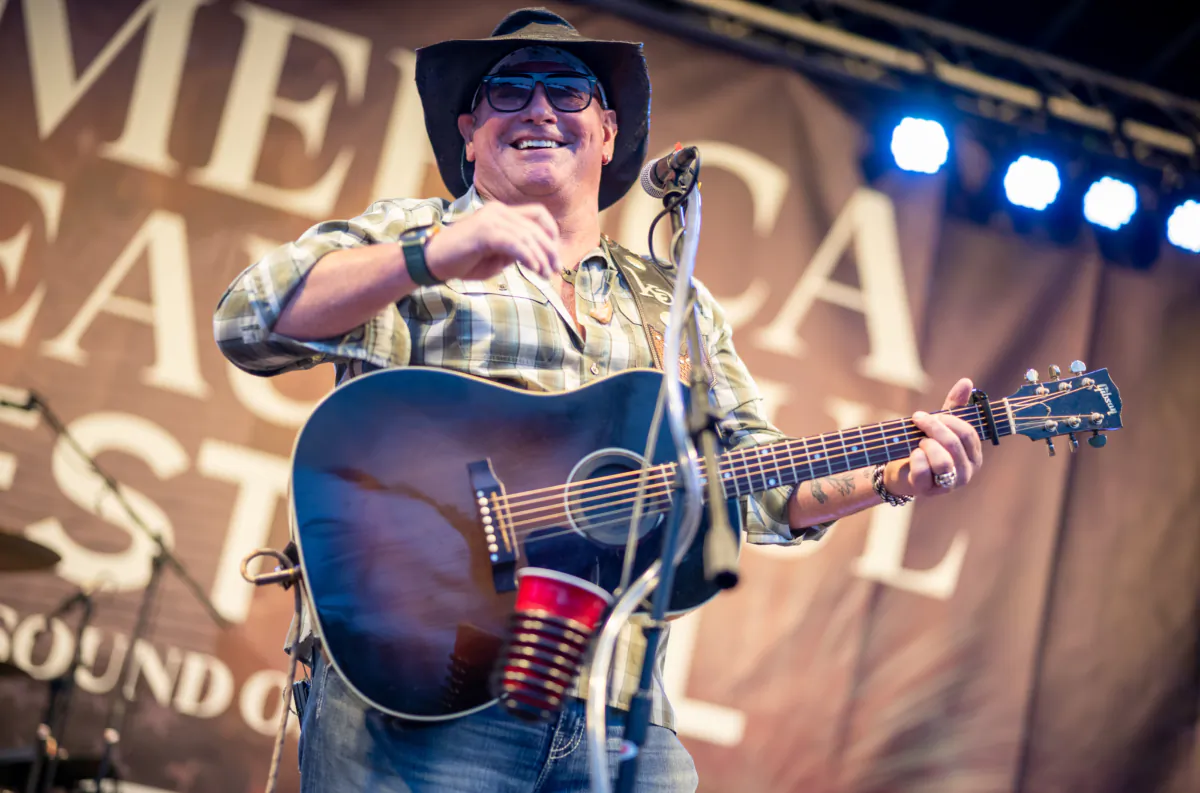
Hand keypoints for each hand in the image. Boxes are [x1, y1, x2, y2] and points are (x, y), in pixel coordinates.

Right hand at [423, 202, 559, 282]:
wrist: (432, 261)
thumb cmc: (462, 260)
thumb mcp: (495, 257)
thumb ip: (514, 252)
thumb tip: (535, 256)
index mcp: (501, 212)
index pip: (537, 214)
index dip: (551, 234)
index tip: (555, 256)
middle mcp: (498, 211)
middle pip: (536, 226)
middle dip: (550, 250)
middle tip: (556, 270)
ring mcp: (491, 219)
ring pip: (528, 236)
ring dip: (541, 257)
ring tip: (546, 275)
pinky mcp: (485, 232)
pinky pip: (515, 243)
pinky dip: (528, 257)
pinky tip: (535, 270)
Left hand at [884, 377, 982, 497]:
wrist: (900, 470)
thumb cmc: (925, 446)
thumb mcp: (940, 425)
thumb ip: (954, 406)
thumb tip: (967, 382)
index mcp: (973, 455)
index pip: (968, 434)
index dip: (948, 421)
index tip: (929, 415)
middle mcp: (966, 472)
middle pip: (955, 444)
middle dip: (933, 427)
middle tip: (918, 420)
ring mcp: (948, 484)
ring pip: (943, 461)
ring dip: (926, 445)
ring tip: (918, 442)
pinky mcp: (928, 490)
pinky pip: (923, 471)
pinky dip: (915, 458)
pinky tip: (912, 454)